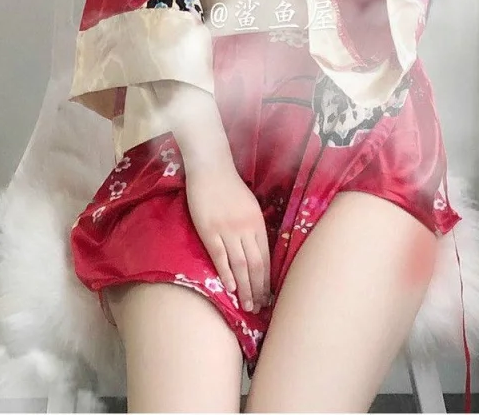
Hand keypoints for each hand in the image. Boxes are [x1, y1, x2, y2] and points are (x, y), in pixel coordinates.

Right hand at [185, 154, 271, 313]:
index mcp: (258, 223)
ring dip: (245, 288)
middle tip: (258, 308)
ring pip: (240, 264)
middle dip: (258, 289)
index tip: (268, 296)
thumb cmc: (230, 186)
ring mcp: (228, 230)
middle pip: (256, 265)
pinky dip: (226, 273)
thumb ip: (253, 227)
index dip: (267, 279)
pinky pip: (220, 256)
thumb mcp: (249, 206)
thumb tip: (257, 250)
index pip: (266, 257)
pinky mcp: (210, 230)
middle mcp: (246, 229)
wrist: (211, 169)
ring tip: (247, 305)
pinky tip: (230, 288)